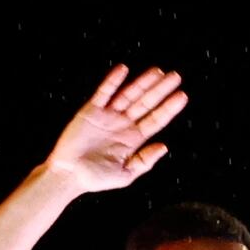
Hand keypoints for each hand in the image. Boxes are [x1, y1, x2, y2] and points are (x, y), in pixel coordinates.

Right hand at [45, 64, 188, 191]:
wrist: (67, 175)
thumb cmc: (94, 179)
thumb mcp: (125, 175)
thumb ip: (144, 161)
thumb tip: (164, 146)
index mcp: (133, 139)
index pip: (155, 119)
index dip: (169, 108)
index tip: (182, 96)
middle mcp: (122, 125)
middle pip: (145, 103)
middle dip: (160, 90)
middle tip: (175, 77)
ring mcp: (107, 116)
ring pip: (128, 95)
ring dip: (142, 83)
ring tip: (157, 72)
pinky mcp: (90, 111)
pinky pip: (103, 93)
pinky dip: (112, 81)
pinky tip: (123, 70)